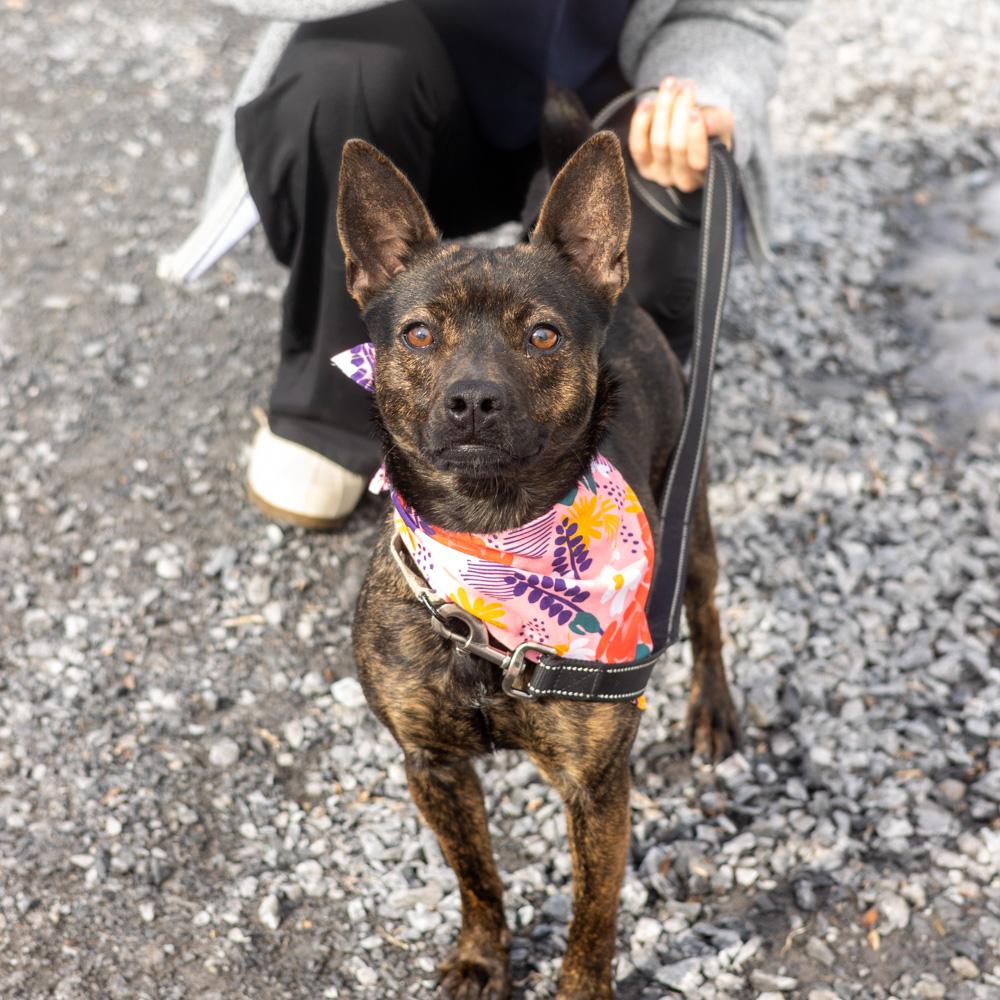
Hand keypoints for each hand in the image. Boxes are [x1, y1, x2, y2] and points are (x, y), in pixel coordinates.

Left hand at [628, 77, 734, 192]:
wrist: (690, 129)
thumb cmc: (711, 127)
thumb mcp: (722, 122)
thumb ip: (718, 122)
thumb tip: (706, 121)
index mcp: (706, 174)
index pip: (699, 160)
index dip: (695, 135)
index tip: (695, 110)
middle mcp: (682, 179)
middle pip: (676, 145)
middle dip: (680, 112)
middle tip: (686, 87)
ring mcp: (660, 175)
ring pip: (658, 142)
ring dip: (663, 109)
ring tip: (671, 85)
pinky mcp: (642, 165)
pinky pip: (637, 145)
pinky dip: (640, 122)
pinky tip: (647, 103)